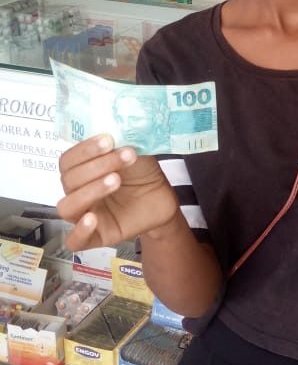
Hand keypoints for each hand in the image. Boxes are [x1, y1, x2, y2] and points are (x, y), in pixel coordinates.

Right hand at [57, 133, 180, 250]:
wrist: (163, 197)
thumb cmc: (142, 173)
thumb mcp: (132, 150)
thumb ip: (119, 139)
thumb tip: (113, 123)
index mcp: (81, 170)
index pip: (67, 160)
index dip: (85, 150)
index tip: (110, 139)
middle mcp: (78, 191)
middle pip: (69, 180)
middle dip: (97, 165)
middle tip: (125, 156)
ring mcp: (84, 214)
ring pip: (67, 206)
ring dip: (90, 190)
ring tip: (116, 180)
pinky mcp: (96, 236)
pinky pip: (74, 240)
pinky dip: (80, 230)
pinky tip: (93, 218)